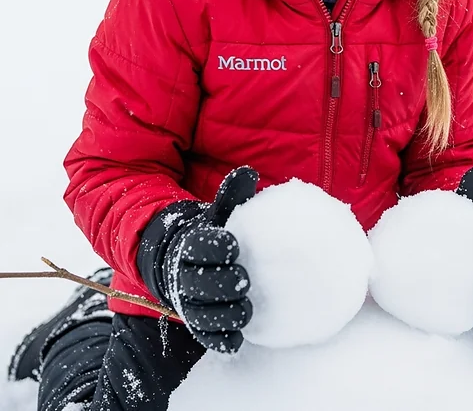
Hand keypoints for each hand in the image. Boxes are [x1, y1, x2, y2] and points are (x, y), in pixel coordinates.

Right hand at [137, 167, 258, 352]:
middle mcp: (185, 277)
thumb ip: (231, 195)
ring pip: (203, 315)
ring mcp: (189, 303)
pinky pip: (207, 337)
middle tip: (243, 278)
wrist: (184, 260)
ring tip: (246, 307)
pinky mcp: (198, 325)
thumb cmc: (212, 233)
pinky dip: (221, 339)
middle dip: (223, 283)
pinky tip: (238, 337)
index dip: (216, 247)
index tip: (233, 244)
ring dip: (226, 313)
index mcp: (191, 245)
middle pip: (200, 284)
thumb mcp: (218, 213)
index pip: (199, 247)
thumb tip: (248, 172)